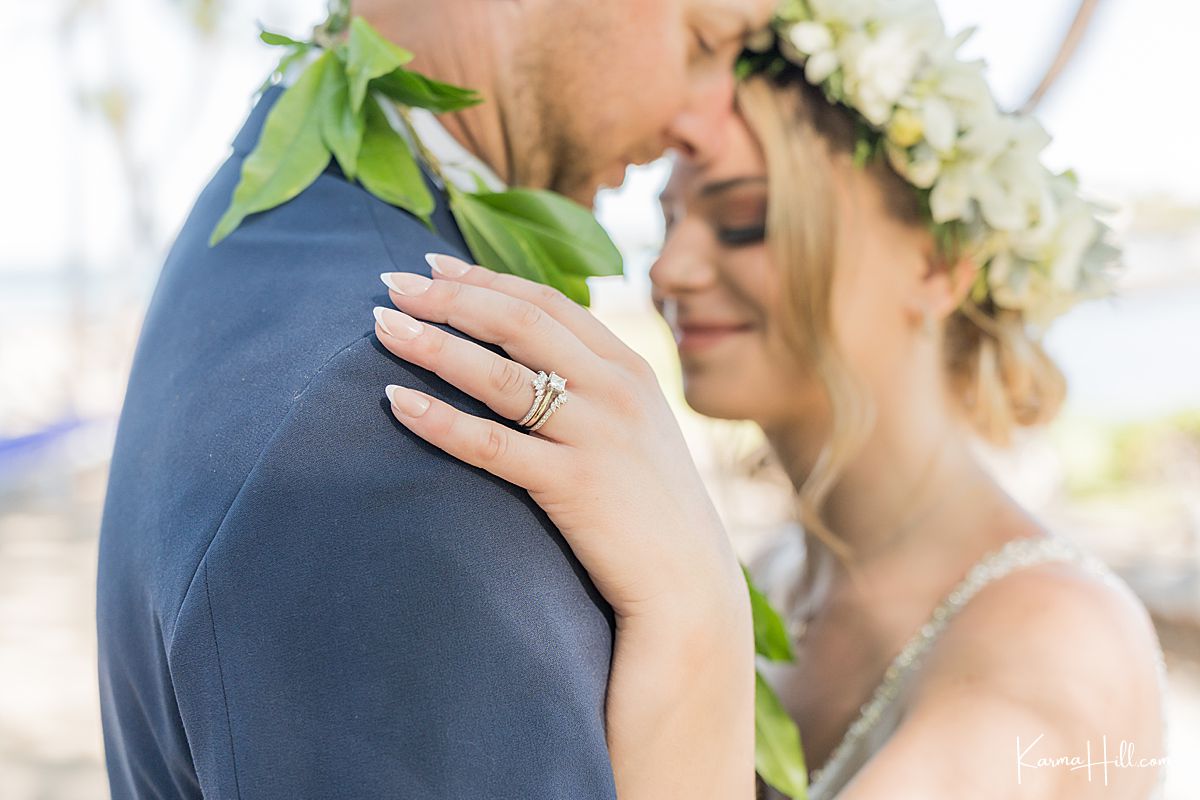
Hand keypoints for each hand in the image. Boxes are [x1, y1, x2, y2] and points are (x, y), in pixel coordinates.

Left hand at [373, 253, 746, 624]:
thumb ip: (596, 383)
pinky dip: (440, 420)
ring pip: (500, 376)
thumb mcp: (638, 425)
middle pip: (518, 323)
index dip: (484, 278)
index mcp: (628, 367)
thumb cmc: (654, 504)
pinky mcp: (573, 485)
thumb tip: (534, 352)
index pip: (546, 302)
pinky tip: (397, 401)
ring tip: (383, 327)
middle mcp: (614, 389)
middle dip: (449, 298)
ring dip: (434, 344)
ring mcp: (595, 435)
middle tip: (391, 284)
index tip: (432, 265)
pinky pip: (492, 445)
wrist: (689, 581)